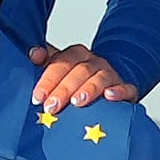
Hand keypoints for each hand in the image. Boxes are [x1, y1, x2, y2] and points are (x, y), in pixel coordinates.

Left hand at [25, 45, 140, 114]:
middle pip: (79, 71)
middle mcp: (94, 62)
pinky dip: (119, 91)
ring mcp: (111, 74)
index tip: (37, 96)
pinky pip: (126, 87)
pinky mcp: (126, 88)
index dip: (48, 80)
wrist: (109, 83)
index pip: (61, 63)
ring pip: (100, 78)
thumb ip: (44, 62)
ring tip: (77, 102)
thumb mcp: (57, 69)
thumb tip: (33, 53)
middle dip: (64, 89)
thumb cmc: (76, 79)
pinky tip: (110, 96)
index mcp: (75, 55)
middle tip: (52, 106)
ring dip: (88, 89)